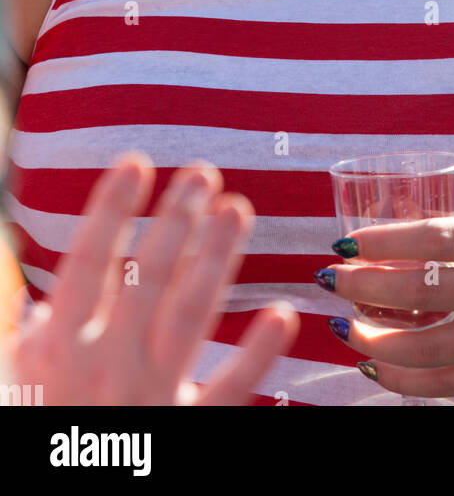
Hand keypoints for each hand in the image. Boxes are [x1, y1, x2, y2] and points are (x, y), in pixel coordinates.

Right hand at [8, 152, 297, 404]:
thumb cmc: (32, 424)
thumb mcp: (10, 375)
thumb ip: (25, 323)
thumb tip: (23, 271)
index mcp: (55, 350)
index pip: (86, 264)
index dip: (110, 210)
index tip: (134, 162)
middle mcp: (104, 367)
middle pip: (149, 277)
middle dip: (176, 219)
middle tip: (202, 172)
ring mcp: (149, 398)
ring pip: (190, 315)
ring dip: (217, 257)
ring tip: (237, 208)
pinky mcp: (187, 433)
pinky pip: (228, 393)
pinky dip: (257, 355)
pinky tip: (284, 313)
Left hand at [318, 214, 453, 398]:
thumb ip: (453, 241)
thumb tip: (376, 248)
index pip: (434, 237)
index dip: (384, 240)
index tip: (346, 243)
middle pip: (422, 290)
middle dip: (364, 286)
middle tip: (331, 279)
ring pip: (426, 346)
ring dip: (373, 339)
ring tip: (343, 326)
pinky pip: (444, 384)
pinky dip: (401, 378)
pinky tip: (372, 366)